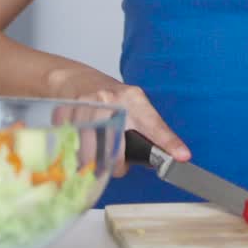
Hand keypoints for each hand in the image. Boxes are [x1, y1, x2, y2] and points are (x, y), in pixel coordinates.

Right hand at [45, 65, 190, 176]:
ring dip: (95, 163)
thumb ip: (153, 134)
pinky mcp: (65, 113)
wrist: (82, 83)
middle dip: (117, 164)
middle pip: (116, 148)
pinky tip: (83, 146)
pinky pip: (71, 148)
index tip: (182, 157)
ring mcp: (85, 105)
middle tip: (118, 163)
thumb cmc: (114, 102)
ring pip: (90, 153)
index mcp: (133, 99)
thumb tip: (174, 158)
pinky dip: (77, 155)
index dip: (168, 143)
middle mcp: (109, 99)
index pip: (154, 125)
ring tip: (101, 156)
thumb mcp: (137, 110)